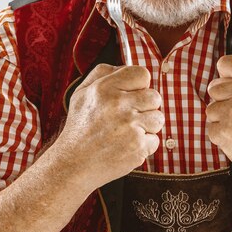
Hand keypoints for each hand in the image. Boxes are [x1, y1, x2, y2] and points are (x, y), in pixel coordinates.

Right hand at [55, 64, 163, 189]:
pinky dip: (144, 145)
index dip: (140, 85)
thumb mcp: (82, 93)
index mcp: (105, 88)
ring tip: (127, 132)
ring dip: (147, 126)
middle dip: (146, 107)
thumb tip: (125, 67)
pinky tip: (126, 146)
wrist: (73, 164)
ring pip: (158, 119)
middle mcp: (118, 105)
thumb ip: (103, 73)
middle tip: (129, 117)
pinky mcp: (137, 147)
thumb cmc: (80, 127)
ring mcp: (129, 126)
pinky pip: (155, 140)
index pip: (142, 74)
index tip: (132, 96)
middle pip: (155, 96)